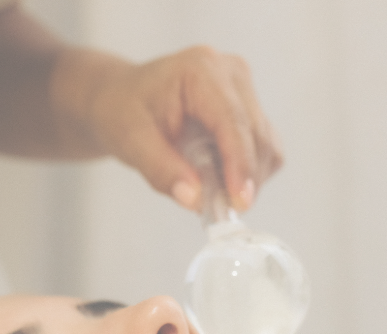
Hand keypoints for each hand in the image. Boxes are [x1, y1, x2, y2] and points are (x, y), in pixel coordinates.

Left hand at [64, 45, 283, 211]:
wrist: (120, 98)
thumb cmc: (121, 110)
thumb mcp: (130, 141)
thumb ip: (162, 170)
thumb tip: (195, 199)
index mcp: (201, 70)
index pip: (233, 121)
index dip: (241, 164)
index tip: (241, 201)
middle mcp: (231, 72)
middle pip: (257, 134)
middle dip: (245, 178)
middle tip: (220, 211)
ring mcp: (244, 89)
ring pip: (267, 144)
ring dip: (248, 178)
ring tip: (212, 193)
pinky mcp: (249, 108)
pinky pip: (264, 148)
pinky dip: (248, 173)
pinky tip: (220, 180)